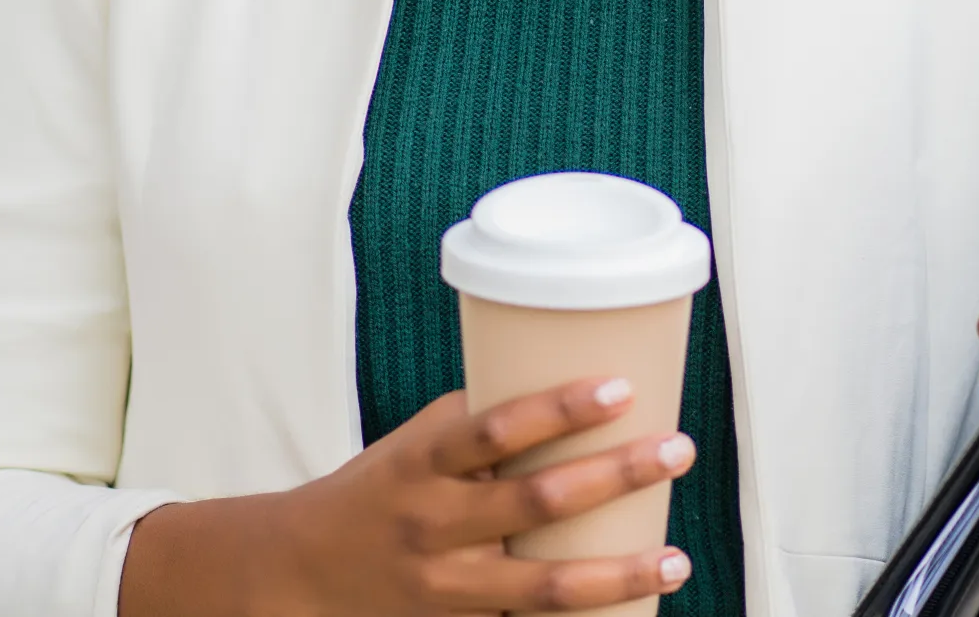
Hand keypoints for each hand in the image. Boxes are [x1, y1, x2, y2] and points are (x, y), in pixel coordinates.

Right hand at [119, 378, 694, 616]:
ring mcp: (448, 586)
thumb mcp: (415, 443)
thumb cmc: (378, 488)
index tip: (621, 388)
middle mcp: (434, 524)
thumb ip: (483, 422)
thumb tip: (572, 383)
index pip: (495, 428)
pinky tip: (635, 606)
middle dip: (616, 475)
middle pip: (537, 503)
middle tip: (677, 450)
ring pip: (544, 586)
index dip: (559, 408)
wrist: (301, 572)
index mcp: (422, 461)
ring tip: (678, 558)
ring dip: (620, 572)